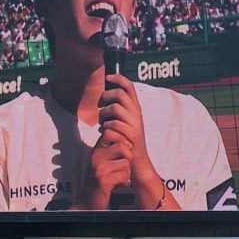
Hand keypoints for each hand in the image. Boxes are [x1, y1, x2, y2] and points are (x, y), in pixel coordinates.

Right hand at [73, 138, 131, 209]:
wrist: (89, 200)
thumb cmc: (100, 181)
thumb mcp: (103, 162)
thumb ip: (112, 150)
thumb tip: (129, 142)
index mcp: (96, 150)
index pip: (111, 133)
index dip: (122, 141)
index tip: (123, 152)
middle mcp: (96, 157)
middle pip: (122, 146)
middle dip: (127, 157)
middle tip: (122, 167)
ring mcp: (98, 168)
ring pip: (126, 163)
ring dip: (126, 173)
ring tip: (116, 178)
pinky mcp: (103, 180)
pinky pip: (124, 176)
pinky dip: (123, 183)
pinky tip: (115, 186)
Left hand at [97, 74, 178, 209]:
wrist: (136, 162)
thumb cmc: (125, 141)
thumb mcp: (122, 122)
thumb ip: (116, 110)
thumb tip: (105, 96)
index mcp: (135, 108)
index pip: (129, 87)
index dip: (118, 78)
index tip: (107, 77)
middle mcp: (137, 114)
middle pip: (119, 95)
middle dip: (105, 97)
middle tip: (100, 105)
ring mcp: (135, 125)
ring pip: (115, 108)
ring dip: (103, 114)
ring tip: (101, 122)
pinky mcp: (131, 135)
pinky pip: (113, 124)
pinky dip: (105, 127)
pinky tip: (103, 132)